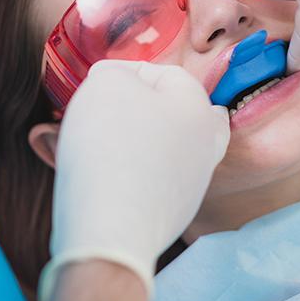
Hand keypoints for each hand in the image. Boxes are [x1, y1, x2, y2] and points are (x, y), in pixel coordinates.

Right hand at [39, 60, 229, 300]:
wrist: (110, 228)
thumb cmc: (110, 146)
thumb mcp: (106, 84)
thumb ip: (114, 72)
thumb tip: (115, 82)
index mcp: (198, 106)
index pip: (164, 73)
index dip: (124, 72)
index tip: (94, 83)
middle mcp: (205, 143)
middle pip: (169, 111)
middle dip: (134, 107)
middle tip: (102, 111)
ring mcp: (193, 182)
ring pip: (161, 146)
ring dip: (131, 138)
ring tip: (94, 141)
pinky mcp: (174, 212)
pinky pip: (151, 178)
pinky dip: (131, 170)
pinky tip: (104, 173)